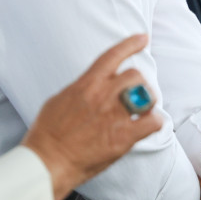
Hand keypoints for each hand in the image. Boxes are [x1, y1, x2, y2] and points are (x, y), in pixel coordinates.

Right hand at [22, 34, 163, 199]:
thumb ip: (81, 89)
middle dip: (138, 84)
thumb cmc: (47, 134)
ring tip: (141, 111)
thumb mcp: (59, 100)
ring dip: (147, 101)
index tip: (142, 38)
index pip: (113, 55)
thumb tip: (91, 86)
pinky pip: (152, 122)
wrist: (46, 161)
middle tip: (135, 95)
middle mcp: (102, 95)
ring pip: (147, 95)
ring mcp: (114, 115)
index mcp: (86, 84)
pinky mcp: (123, 137)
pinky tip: (147, 126)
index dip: (130, 44)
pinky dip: (154, 122)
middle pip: (135, 75)